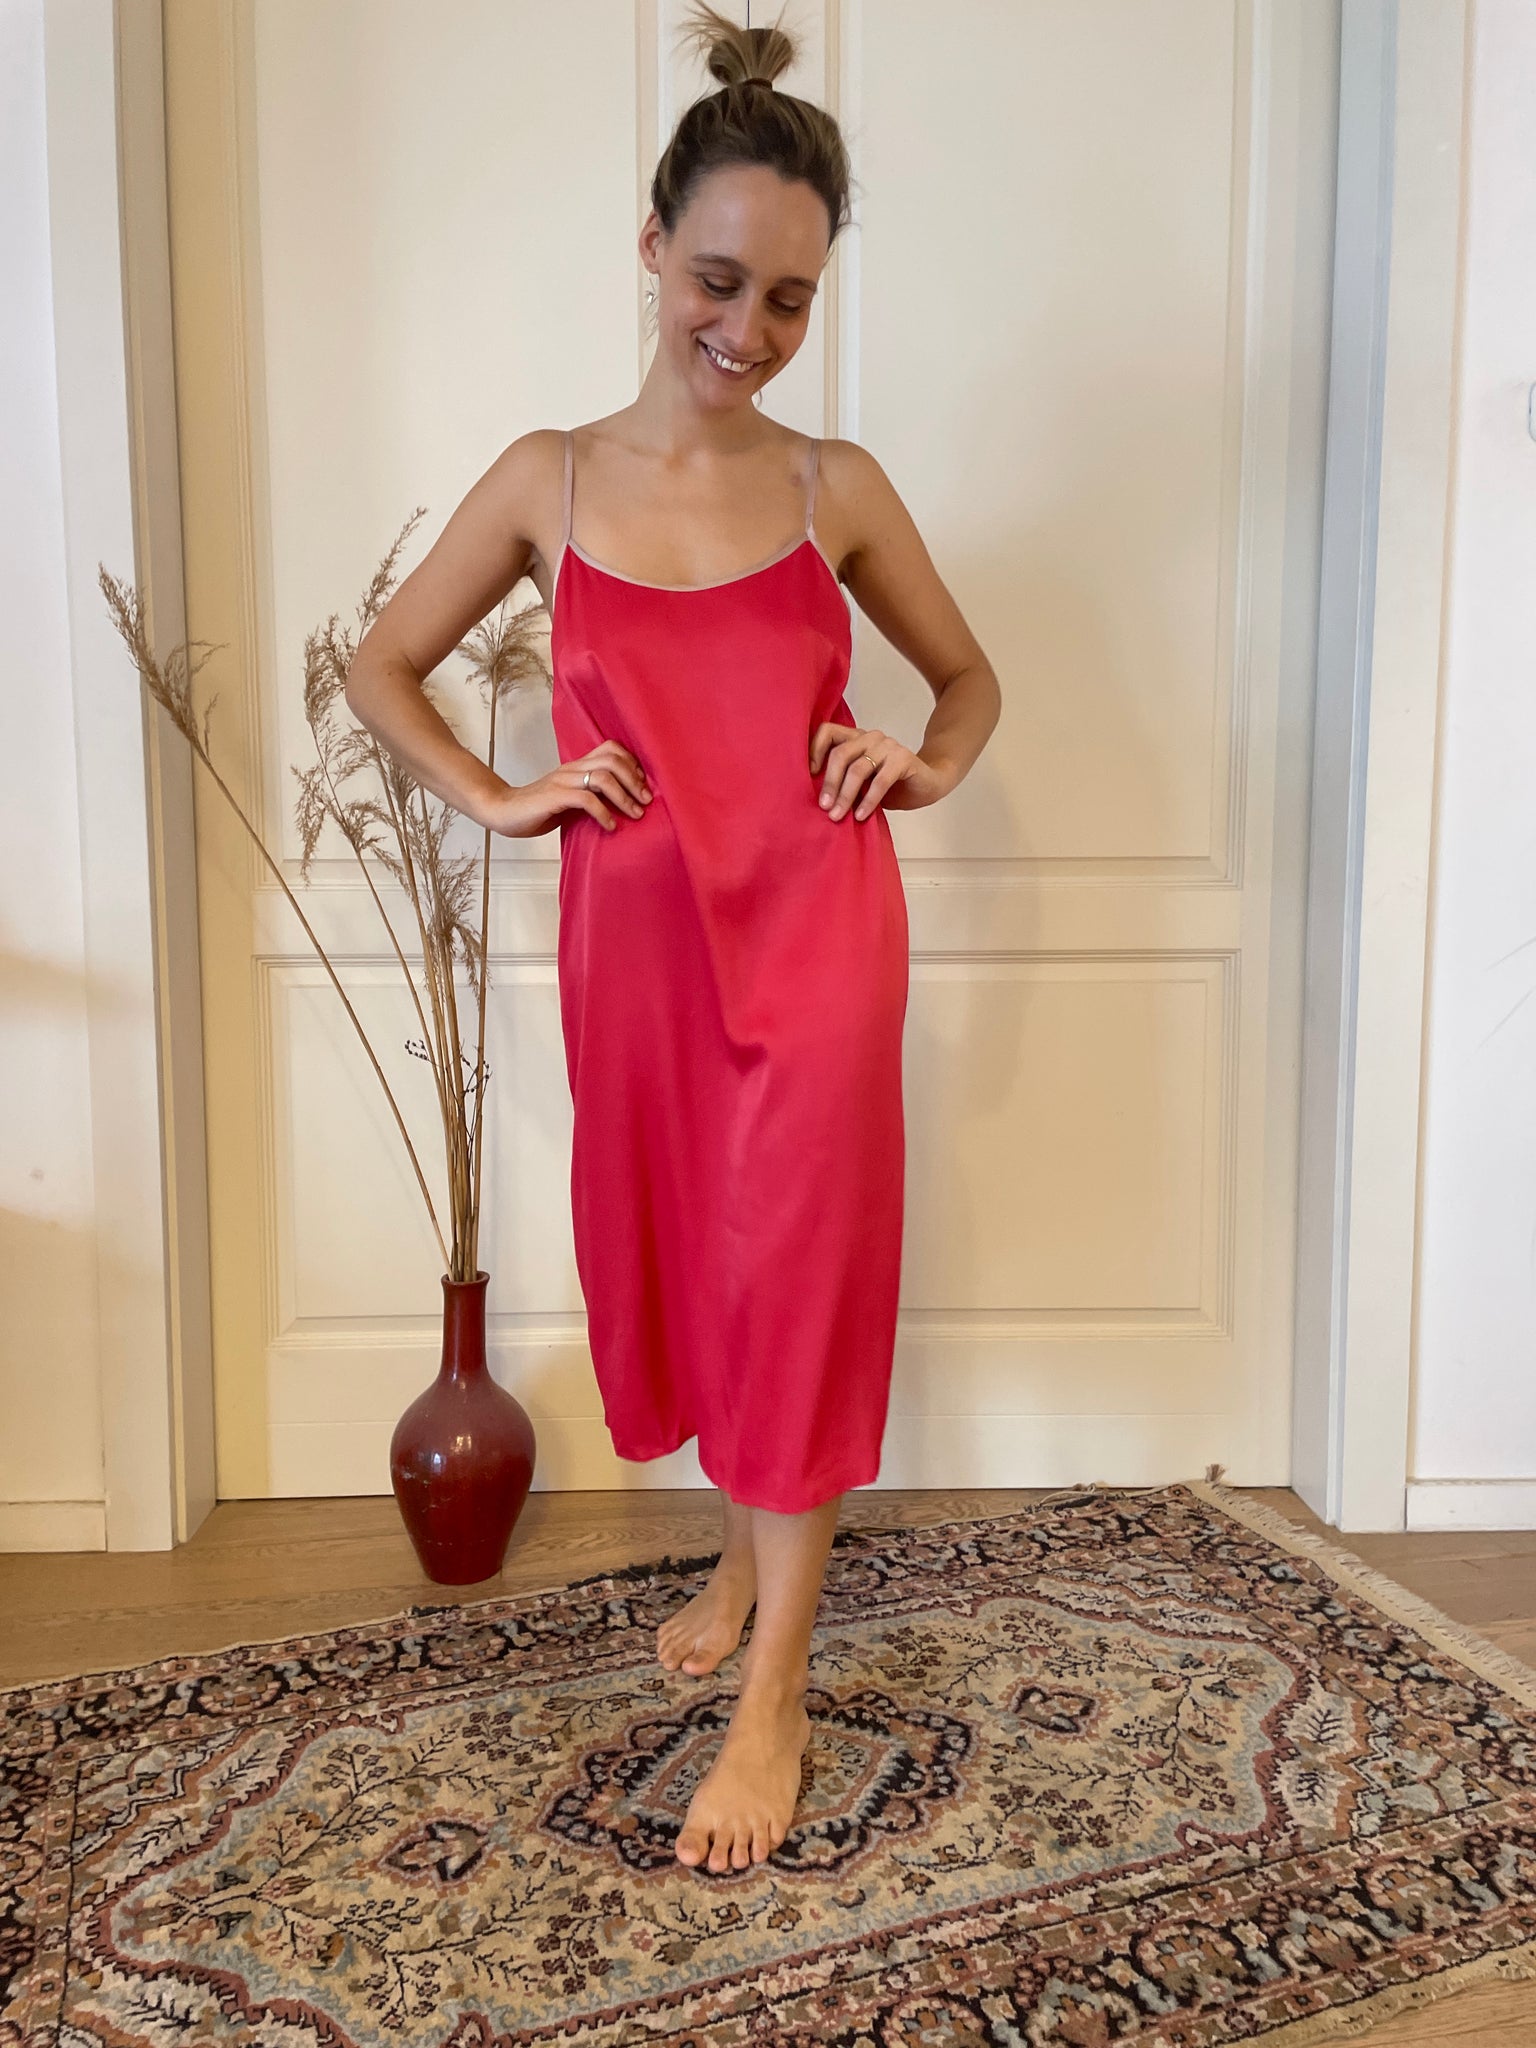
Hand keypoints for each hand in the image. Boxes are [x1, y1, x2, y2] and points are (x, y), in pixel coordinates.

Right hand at [479, 741, 652, 837]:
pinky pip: (586, 799)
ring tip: (635, 814)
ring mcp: (562, 781)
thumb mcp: (570, 798)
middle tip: (645, 801)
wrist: (504, 812)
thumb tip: (622, 805)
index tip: (642, 785)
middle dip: (635, 780)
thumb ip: (591, 795)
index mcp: (576, 765)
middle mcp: (572, 768)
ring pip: (603, 778)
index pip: (610, 748)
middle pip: (612, 760)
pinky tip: (610, 826)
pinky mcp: (554, 797)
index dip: (632, 763)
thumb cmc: (538, 809)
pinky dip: (604, 813)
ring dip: (624, 797)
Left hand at [808, 723, 951, 819]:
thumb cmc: (890, 785)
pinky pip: (880, 780)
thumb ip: (843, 780)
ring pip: (858, 768)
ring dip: (846, 795)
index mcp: (856, 738)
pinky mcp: (903, 758)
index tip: (809, 775)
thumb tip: (817, 799)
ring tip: (838, 815)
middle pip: (841, 754)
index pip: (828, 731)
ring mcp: (888, 746)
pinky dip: (868, 800)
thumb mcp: (861, 783)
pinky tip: (861, 815)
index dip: (815, 750)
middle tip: (825, 807)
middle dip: (830, 783)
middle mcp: (870, 737)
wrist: (927, 785)